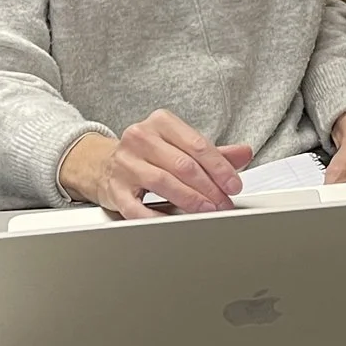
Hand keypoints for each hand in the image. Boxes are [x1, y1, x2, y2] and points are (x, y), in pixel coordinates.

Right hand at [59, 109, 253, 218]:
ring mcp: (125, 163)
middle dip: (209, 187)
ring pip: (164, 182)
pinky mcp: (114, 189)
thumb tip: (244, 153)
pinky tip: (175, 222)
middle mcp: (140, 138)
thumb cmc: (147, 155)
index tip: (234, 185)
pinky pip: (138, 207)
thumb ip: (212, 152)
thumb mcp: (179, 146)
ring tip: (208, 211)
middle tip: (224, 203)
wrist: (100, 164)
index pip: (197, 145)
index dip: (220, 168)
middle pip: (183, 165)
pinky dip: (158, 216)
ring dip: (191, 200)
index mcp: (160, 123)